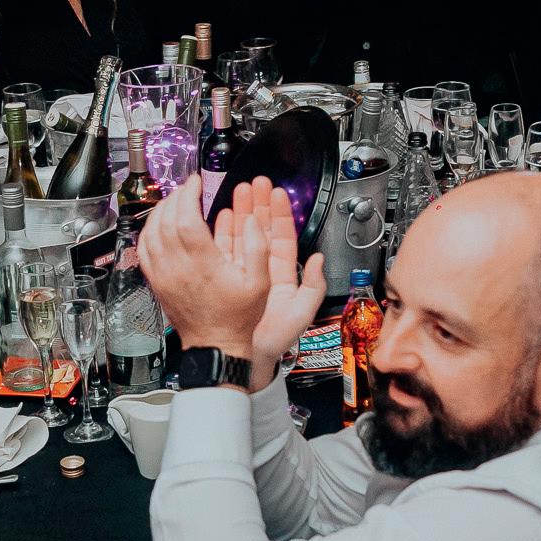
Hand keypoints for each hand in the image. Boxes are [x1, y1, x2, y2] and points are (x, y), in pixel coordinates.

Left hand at [138, 175, 273, 363]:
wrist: (215, 346)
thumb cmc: (237, 318)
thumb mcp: (260, 283)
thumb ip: (258, 247)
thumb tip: (251, 220)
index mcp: (204, 265)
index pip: (186, 219)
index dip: (188, 195)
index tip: (195, 183)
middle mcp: (179, 268)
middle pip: (166, 221)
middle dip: (175, 198)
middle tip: (187, 188)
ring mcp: (164, 276)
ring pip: (151, 233)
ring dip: (160, 211)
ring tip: (174, 201)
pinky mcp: (156, 283)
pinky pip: (144, 250)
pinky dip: (149, 231)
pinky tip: (159, 224)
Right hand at [213, 177, 326, 388]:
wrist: (245, 358)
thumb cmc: (273, 341)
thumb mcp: (301, 313)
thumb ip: (313, 287)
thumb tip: (318, 260)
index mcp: (282, 274)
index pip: (282, 237)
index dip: (280, 214)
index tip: (277, 193)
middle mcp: (261, 270)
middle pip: (260, 230)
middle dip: (258, 205)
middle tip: (255, 182)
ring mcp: (241, 272)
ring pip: (241, 236)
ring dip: (240, 213)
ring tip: (237, 191)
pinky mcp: (224, 278)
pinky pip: (222, 250)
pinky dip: (221, 233)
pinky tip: (221, 217)